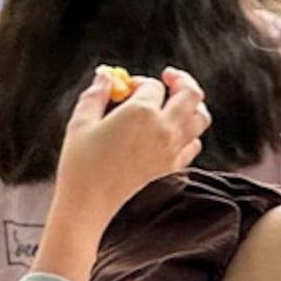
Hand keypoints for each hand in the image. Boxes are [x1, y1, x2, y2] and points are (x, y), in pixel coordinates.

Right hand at [50, 65, 208, 224]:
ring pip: (201, 118)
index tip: (126, 89)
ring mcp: (173, 149)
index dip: (139, 82)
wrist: (88, 204)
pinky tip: (174, 133)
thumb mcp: (80, 123)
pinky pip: (194, 144)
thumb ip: (96, 95)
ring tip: (177, 102)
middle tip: (170, 77)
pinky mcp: (174, 167)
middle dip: (182, 80)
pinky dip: (189, 133)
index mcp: (142, 112)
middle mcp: (165, 128)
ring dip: (192, 106)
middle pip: (192, 95)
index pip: (153, 85)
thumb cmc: (80, 164)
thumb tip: (105, 75)